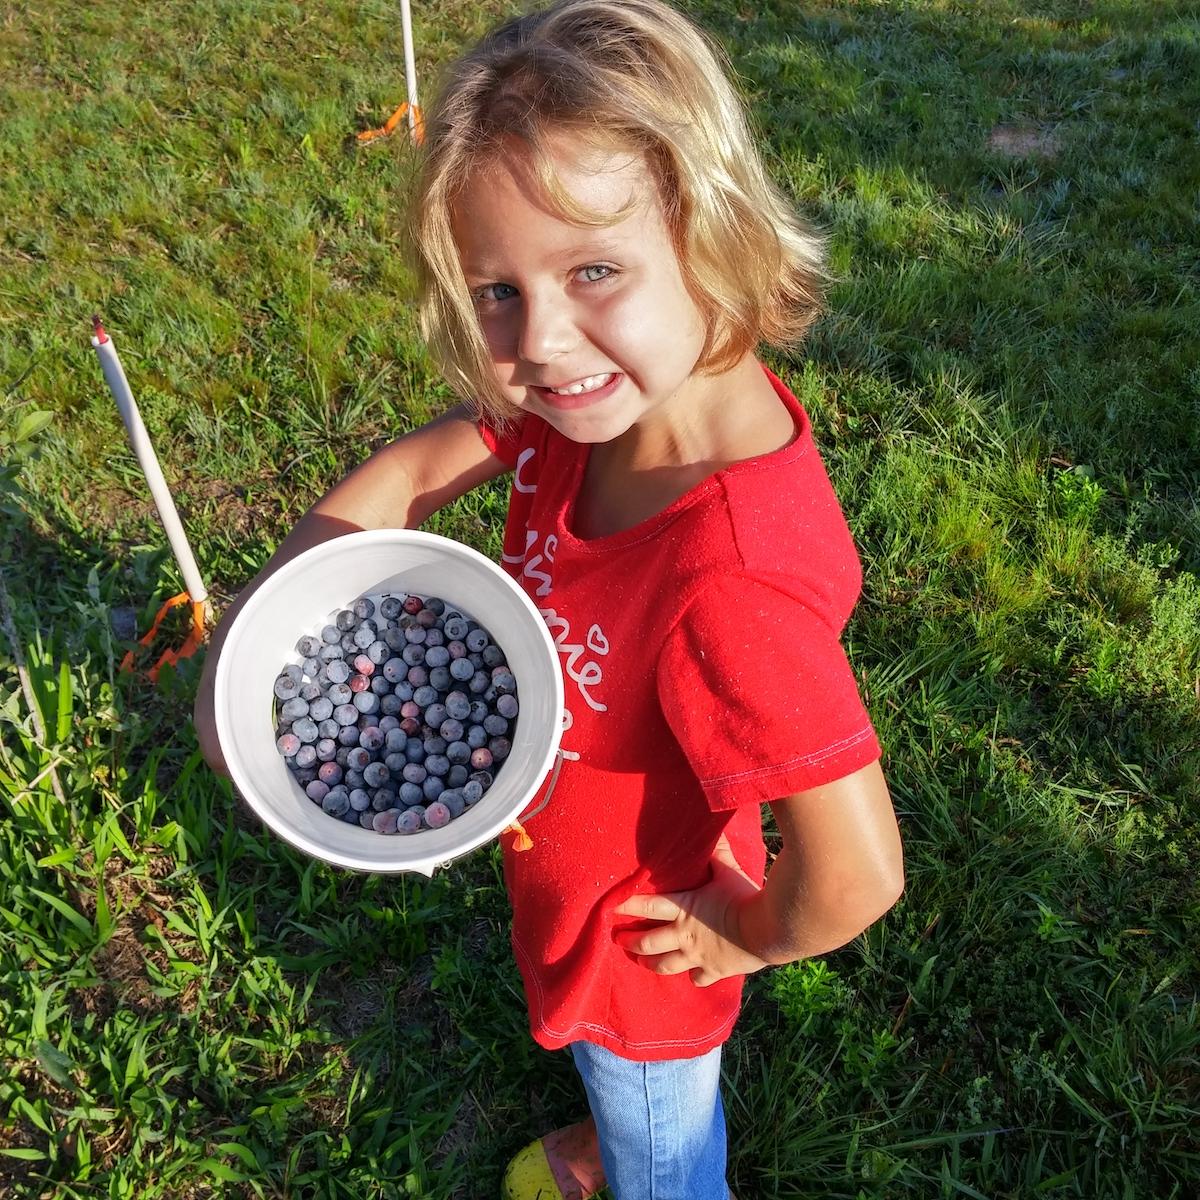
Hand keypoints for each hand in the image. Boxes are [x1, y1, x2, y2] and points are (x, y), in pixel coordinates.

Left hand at [612, 834, 769, 986]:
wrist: (767, 930)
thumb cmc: (744, 896)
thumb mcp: (727, 870)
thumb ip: (717, 853)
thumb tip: (713, 829)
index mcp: (683, 909)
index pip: (647, 906)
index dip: (627, 906)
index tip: (610, 906)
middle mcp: (684, 936)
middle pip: (648, 942)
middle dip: (630, 941)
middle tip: (618, 939)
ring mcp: (697, 957)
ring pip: (665, 965)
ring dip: (650, 963)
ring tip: (640, 961)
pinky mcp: (714, 971)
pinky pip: (697, 979)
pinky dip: (692, 977)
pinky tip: (691, 976)